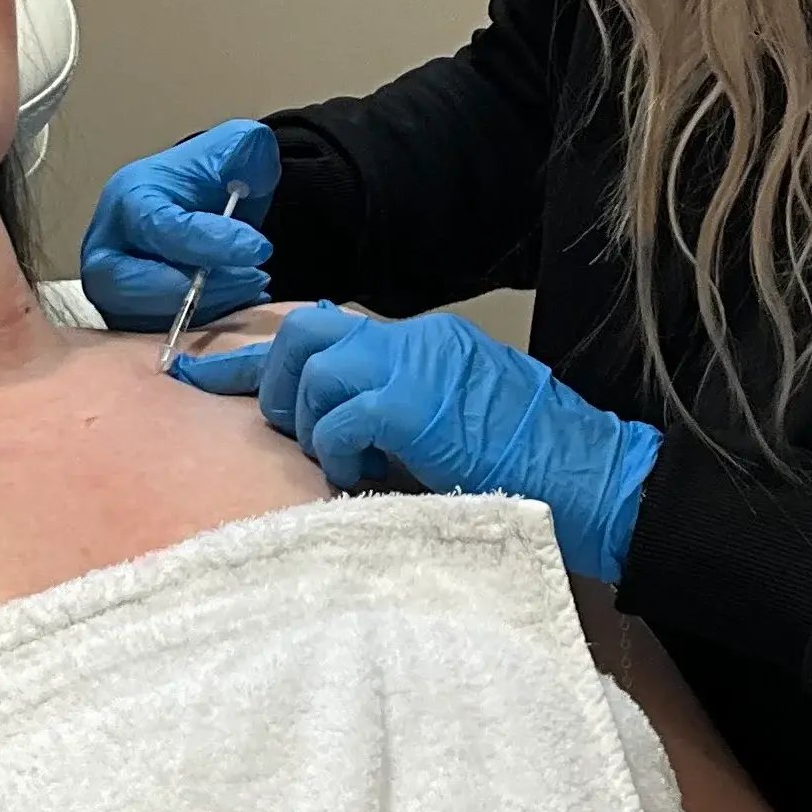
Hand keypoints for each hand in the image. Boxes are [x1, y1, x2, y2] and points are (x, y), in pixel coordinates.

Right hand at [79, 120, 279, 332]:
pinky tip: (241, 306)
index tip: (260, 247)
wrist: (201, 208)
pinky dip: (203, 327)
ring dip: (204, 310)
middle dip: (196, 288)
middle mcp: (106, 246)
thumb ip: (246, 149)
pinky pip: (156, 335)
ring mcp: (111, 287)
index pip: (160, 227)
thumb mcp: (234, 150)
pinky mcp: (127, 317)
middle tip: (251, 278)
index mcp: (128, 198)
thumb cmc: (211, 180)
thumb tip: (251, 168)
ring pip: (142, 316)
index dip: (211, 241)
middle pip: (129, 282)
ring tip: (251, 289)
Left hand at [174, 303, 661, 587]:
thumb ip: (408, 414)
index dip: (262, 357)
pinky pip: (337, 418)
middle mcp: (417, 340)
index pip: (328, 331)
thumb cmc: (544, 471)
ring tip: (346, 466)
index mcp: (430, 343)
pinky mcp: (413, 404)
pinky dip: (338, 453)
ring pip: (311, 370)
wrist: (602, 480)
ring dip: (312, 426)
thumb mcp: (466, 426)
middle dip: (277, 384)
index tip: (208, 374)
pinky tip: (366, 479)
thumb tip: (348, 434)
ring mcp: (415, 365)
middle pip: (304, 332)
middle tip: (294, 437)